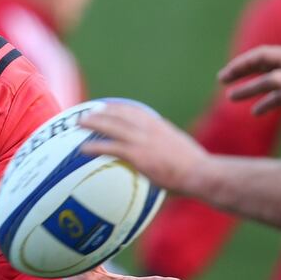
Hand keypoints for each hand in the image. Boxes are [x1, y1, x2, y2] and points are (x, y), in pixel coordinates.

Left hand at [80, 104, 207, 194]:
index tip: (105, 106)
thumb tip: (162, 160)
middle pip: (119, 114)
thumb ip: (167, 150)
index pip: (134, 110)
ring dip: (92, 122)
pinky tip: (83, 149)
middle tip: (85, 111)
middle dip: (100, 111)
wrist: (202, 173)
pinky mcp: (138, 155)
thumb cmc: (195, 169)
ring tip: (78, 123)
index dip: (117, 107)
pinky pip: (110, 148)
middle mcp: (149, 128)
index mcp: (160, 126)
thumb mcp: (180, 151)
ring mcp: (143, 140)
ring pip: (111, 126)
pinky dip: (94, 146)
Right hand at [218, 45, 280, 116]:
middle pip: (261, 65)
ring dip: (249, 88)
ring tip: (231, 98)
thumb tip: (267, 79)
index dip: (241, 64)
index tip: (225, 75)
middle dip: (240, 72)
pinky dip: (266, 102)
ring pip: (267, 82)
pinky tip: (256, 113)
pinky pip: (279, 96)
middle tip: (221, 80)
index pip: (261, 56)